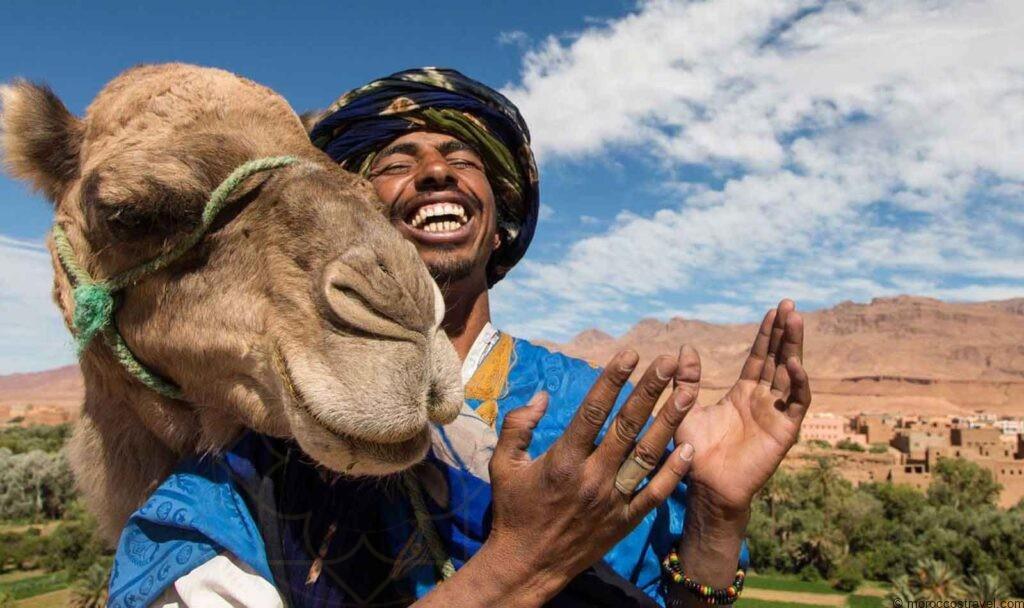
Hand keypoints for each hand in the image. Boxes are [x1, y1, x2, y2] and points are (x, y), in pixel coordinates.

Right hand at [480, 348, 701, 604]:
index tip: (630, 353)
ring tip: (688, 394)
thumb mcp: (502, 464)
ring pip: (647, 455)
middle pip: (627, 426)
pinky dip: (674, 472)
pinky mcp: (626, 521)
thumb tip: (543, 395)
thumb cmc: (513, 510)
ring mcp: (613, 500)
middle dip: (649, 390)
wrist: (527, 566)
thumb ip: (518, 425)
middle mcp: (592, 477)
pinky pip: (656, 494)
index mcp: (563, 460)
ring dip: (669, 423)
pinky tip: (690, 448)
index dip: (613, 379)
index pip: (593, 411)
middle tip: (669, 362)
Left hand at [675, 299, 811, 514]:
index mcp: (744, 394)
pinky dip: (799, 383)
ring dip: (794, 348)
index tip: (773, 310)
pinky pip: (797, 403)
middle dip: (785, 333)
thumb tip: (683, 349)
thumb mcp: (686, 408)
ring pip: (791, 374)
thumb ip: (687, 380)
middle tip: (789, 305)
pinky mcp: (785, 431)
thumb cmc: (695, 452)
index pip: (759, 357)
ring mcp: (777, 414)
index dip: (767, 335)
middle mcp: (764, 401)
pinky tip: (794, 363)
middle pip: (778, 359)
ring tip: (795, 320)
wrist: (706, 486)